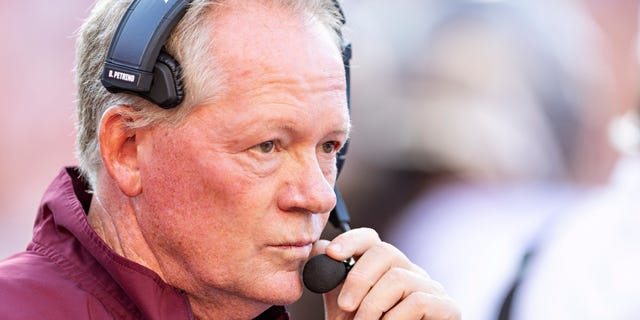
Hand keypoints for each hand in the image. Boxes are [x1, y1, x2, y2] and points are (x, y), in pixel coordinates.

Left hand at [312, 228, 459, 319]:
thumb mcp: (343, 307)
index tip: (332, 254)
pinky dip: (395, 318)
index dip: (350, 240)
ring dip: (373, 305)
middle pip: (385, 251)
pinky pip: (419, 301)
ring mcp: (430, 288)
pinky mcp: (448, 307)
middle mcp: (409, 272)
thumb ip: (332, 278)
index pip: (370, 239)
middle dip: (359, 278)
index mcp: (383, 269)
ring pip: (398, 278)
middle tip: (345, 307)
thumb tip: (318, 248)